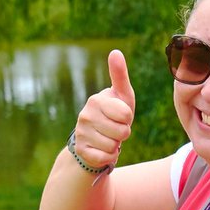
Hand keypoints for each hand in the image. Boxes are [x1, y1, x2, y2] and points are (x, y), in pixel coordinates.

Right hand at [72, 49, 133, 170]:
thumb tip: (115, 51)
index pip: (126, 114)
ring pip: (113, 146)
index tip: (121, 116)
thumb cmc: (114, 114)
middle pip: (122, 132)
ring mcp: (81, 134)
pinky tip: (103, 150)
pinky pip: (105, 158)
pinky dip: (109, 157)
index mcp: (96, 100)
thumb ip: (119, 75)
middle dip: (123, 133)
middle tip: (115, 129)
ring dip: (115, 145)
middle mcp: (85, 115)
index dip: (128, 118)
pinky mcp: (81, 151)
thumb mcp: (121, 95)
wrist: (95, 139)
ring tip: (108, 138)